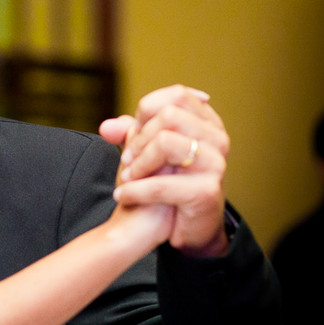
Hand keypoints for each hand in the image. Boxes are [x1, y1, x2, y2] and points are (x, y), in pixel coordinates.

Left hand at [99, 84, 229, 256]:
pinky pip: (160, 183)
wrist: (183, 229)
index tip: (135, 136)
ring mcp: (215, 164)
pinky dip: (134, 191)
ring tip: (128, 177)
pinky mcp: (206, 192)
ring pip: (166, 142)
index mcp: (207, 123)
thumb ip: (129, 134)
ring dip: (138, 163)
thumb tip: (106, 127)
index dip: (147, 112)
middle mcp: (217, 139)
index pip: (177, 95)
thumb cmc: (166, 186)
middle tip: (127, 161)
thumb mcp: (147, 154)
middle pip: (169, 115)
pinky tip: (122, 196)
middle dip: (139, 138)